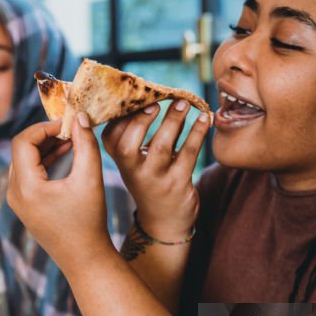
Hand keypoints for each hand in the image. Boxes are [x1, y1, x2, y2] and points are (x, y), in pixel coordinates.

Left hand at [7, 116, 115, 270]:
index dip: (44, 127)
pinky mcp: (23, 206)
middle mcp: (14, 193)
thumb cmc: (89, 221)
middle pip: (21, 149)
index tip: (68, 124)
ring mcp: (16, 201)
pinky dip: (43, 161)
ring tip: (70, 139)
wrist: (85, 259)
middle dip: (44, 134)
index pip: (24, 141)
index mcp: (26, 187)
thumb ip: (86, 144)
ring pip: (23, 161)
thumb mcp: (90, 178)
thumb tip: (80, 116)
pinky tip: (64, 153)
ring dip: (44, 146)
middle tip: (69, 128)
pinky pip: (27, 174)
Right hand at [102, 99, 210, 240]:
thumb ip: (146, 132)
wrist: (165, 220)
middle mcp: (132, 172)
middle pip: (128, 145)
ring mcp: (155, 180)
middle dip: (141, 120)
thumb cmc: (152, 179)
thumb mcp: (141, 159)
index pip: (111, 137)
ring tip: (184, 102)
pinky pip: (188, 154)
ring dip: (173, 121)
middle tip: (157, 101)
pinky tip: (204, 118)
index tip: (136, 97)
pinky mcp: (178, 184)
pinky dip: (196, 133)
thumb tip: (159, 95)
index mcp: (120, 162)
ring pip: (161, 147)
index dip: (122, 117)